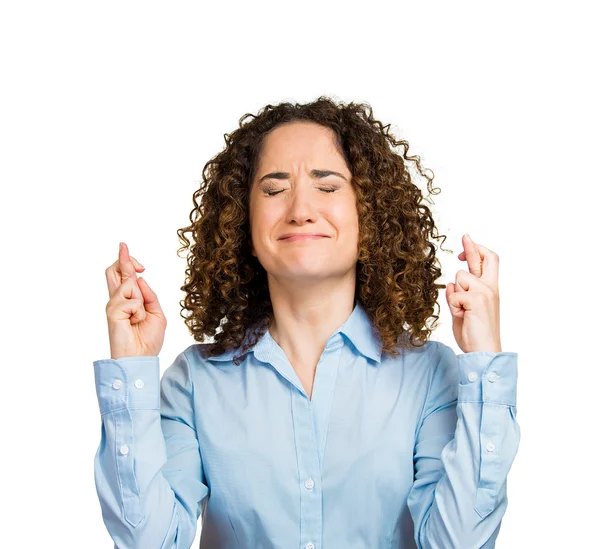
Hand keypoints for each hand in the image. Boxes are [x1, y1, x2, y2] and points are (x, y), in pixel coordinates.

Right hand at [104, 242, 166, 358]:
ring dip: (140, 297)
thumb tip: (138, 278)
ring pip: (128, 283)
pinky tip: (134, 322)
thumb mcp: (156, 313)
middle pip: (114, 270)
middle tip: (136, 260)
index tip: (124, 246)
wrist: (141, 359)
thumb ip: (148, 295)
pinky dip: (139, 310)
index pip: (122, 275)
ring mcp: (113, 305)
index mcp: (127, 300)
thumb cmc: (148, 340)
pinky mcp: (112, 310)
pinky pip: (132, 299)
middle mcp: (117, 300)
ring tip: (138, 317)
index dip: (124, 259)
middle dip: (125, 260)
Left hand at [445, 234, 501, 353]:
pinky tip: (462, 316)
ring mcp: (485, 293)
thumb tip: (450, 285)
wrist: (483, 352)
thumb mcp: (463, 311)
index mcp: (490, 290)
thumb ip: (459, 296)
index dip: (477, 250)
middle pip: (484, 258)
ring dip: (455, 294)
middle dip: (472, 247)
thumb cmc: (474, 334)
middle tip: (465, 237)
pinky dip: (453, 305)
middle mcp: (490, 288)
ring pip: (460, 278)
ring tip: (463, 311)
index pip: (489, 262)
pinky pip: (454, 294)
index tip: (466, 243)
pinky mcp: (477, 300)